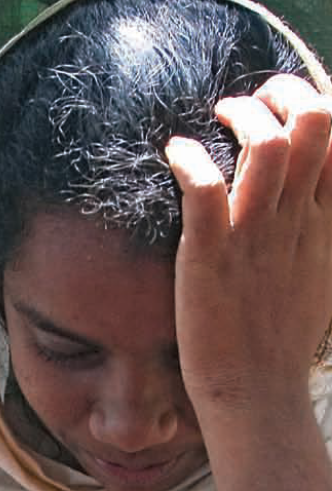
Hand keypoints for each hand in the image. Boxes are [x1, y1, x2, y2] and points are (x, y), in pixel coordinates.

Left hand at [165, 74, 331, 425]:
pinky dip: (187, 158)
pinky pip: (204, 189)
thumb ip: (318, 227)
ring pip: (265, 145)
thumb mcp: (318, 274)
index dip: (318, 101)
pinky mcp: (210, 260)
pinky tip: (174, 153)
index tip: (286, 107)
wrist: (256, 398)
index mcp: (326, 223)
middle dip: (281, 92)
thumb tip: (313, 193)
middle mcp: (296, 222)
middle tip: (248, 104)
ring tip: (215, 120)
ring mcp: (254, 239)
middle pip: (314, 123)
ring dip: (239, 116)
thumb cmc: (277, 342)